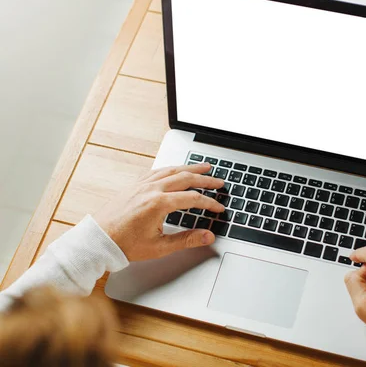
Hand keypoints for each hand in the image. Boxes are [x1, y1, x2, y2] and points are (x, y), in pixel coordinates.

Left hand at [94, 163, 224, 260]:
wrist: (98, 240)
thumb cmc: (124, 244)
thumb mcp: (159, 247)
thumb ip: (187, 240)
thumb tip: (207, 236)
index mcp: (159, 204)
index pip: (193, 198)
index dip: (210, 203)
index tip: (219, 207)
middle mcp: (151, 190)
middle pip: (186, 178)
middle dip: (206, 179)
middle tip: (219, 181)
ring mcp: (142, 185)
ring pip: (172, 170)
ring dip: (190, 168)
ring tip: (204, 166)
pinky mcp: (134, 185)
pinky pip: (157, 171)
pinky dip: (171, 168)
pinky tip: (175, 169)